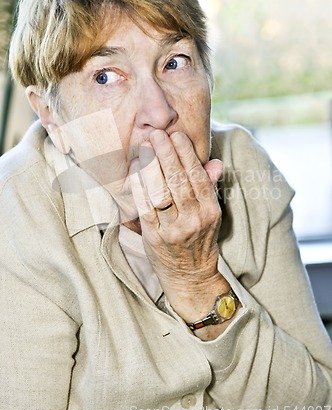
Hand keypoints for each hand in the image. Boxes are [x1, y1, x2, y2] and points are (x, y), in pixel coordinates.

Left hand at [129, 130, 230, 332]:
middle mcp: (193, 220)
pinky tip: (134, 169)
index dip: (187, 154)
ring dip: (151, 166)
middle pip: (178, 181)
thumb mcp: (212, 214)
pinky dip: (139, 186)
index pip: (198, 177)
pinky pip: (144, 208)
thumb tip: (216, 162)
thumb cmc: (200, 238)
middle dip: (166, 154)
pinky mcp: (154, 238)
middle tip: (156, 133)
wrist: (190, 276)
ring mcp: (173, 230)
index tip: (177, 135)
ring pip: (161, 193)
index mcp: (210, 211)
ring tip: (144, 146)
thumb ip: (210, 187)